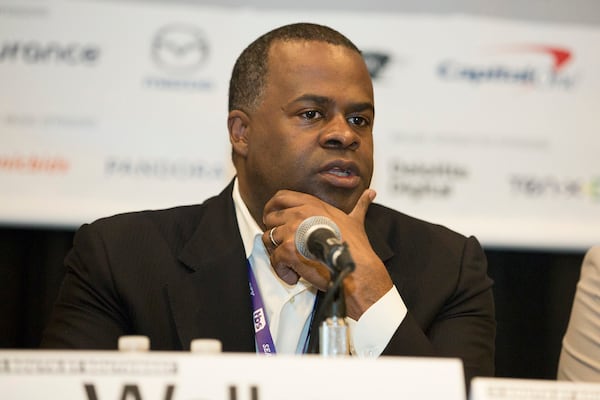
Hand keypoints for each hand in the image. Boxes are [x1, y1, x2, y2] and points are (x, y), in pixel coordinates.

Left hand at [262, 189, 392, 319]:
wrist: (356, 270)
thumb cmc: (356, 248)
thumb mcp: (356, 221)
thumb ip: (360, 205)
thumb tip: (370, 193)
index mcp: (312, 204)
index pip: (281, 197)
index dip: (272, 208)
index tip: (274, 219)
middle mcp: (300, 214)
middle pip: (270, 217)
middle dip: (274, 232)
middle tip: (283, 245)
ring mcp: (292, 231)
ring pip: (269, 238)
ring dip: (276, 252)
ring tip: (290, 262)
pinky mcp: (287, 251)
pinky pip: (273, 259)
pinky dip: (282, 270)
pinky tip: (295, 275)